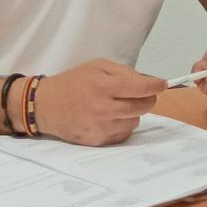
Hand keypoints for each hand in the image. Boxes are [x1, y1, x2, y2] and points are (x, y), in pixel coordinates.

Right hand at [31, 59, 166, 145]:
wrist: (44, 105)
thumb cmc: (72, 82)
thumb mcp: (97, 66)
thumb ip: (124, 72)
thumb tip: (148, 82)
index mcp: (103, 86)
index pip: (141, 88)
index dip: (155, 86)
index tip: (162, 84)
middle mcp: (103, 108)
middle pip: (142, 107)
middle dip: (147, 99)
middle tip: (143, 95)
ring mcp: (100, 127)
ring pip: (135, 121)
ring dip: (133, 113)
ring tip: (118, 105)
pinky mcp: (96, 140)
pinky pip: (122, 133)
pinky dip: (122, 125)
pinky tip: (110, 117)